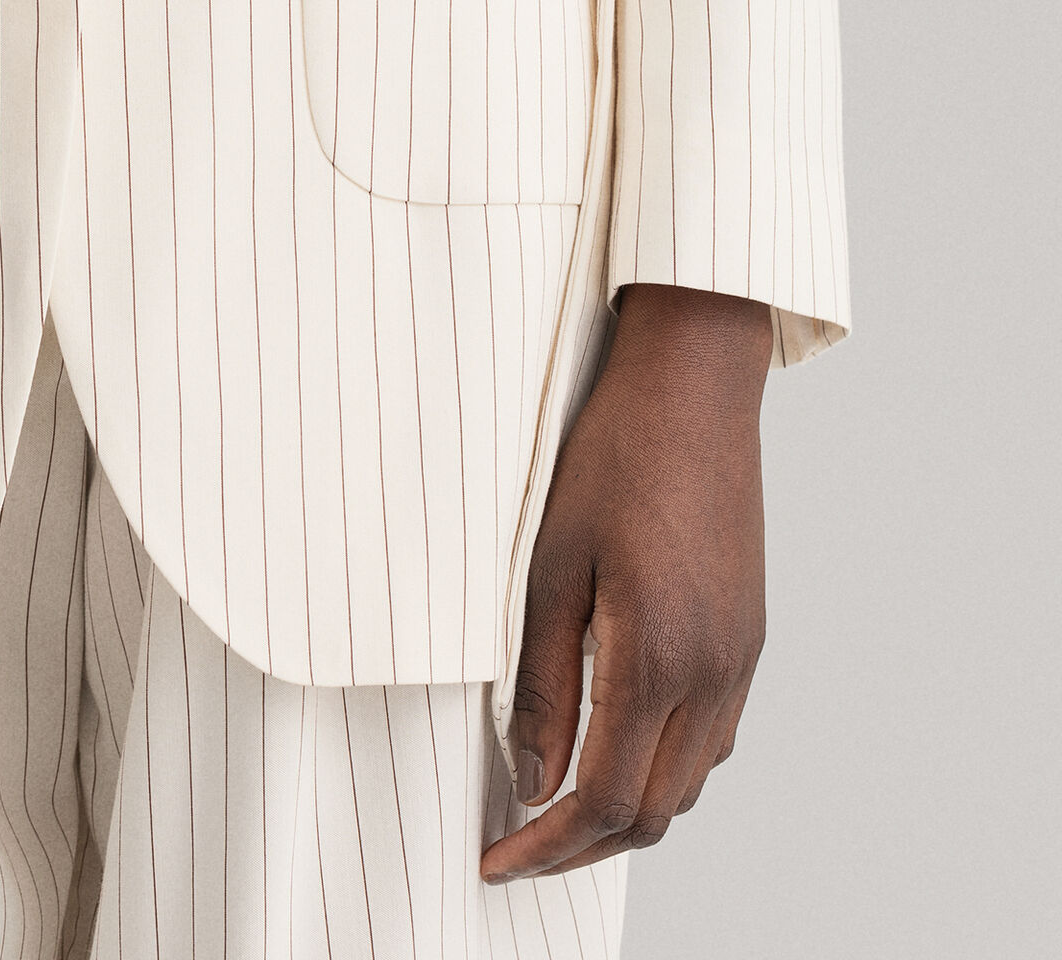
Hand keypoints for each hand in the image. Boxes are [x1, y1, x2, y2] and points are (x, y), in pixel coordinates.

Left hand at [480, 281, 773, 883]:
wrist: (694, 387)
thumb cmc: (614, 458)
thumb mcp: (551, 567)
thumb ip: (543, 683)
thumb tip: (531, 777)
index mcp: (657, 656)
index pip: (601, 799)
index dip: (544, 848)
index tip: (496, 861)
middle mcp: (714, 671)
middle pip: (653, 811)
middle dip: (582, 847)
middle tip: (520, 846)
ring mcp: (742, 655)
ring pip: (690, 781)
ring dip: (627, 810)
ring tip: (560, 802)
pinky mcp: (750, 634)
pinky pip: (715, 736)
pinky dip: (664, 764)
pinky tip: (621, 741)